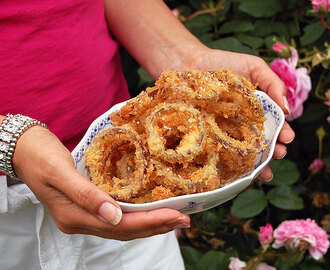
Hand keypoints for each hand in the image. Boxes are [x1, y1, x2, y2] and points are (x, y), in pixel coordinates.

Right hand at [12, 126, 189, 239]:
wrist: (24, 149)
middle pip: (124, 231)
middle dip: (156, 226)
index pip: (120, 226)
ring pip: (122, 227)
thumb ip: (86, 195)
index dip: (149, 222)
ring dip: (149, 224)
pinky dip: (135, 216)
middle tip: (184, 220)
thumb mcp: (60, 172)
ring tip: (173, 219)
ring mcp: (82, 216)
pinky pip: (115, 217)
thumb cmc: (39, 156)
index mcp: (73, 216)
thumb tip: (114, 217)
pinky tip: (149, 211)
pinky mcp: (85, 207)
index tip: (175, 216)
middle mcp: (80, 221)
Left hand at [183, 48, 294, 180]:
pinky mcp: (205, 135)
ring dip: (253, 165)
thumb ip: (273, 84)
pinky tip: (234, 172)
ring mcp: (222, 131)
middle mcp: (240, 124)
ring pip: (240, 153)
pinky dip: (225, 164)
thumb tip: (287, 109)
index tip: (286, 140)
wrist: (189, 63)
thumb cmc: (222, 63)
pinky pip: (216, 152)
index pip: (272, 126)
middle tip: (278, 155)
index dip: (281, 134)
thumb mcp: (254, 67)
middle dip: (271, 153)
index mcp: (254, 110)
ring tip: (262, 172)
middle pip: (258, 143)